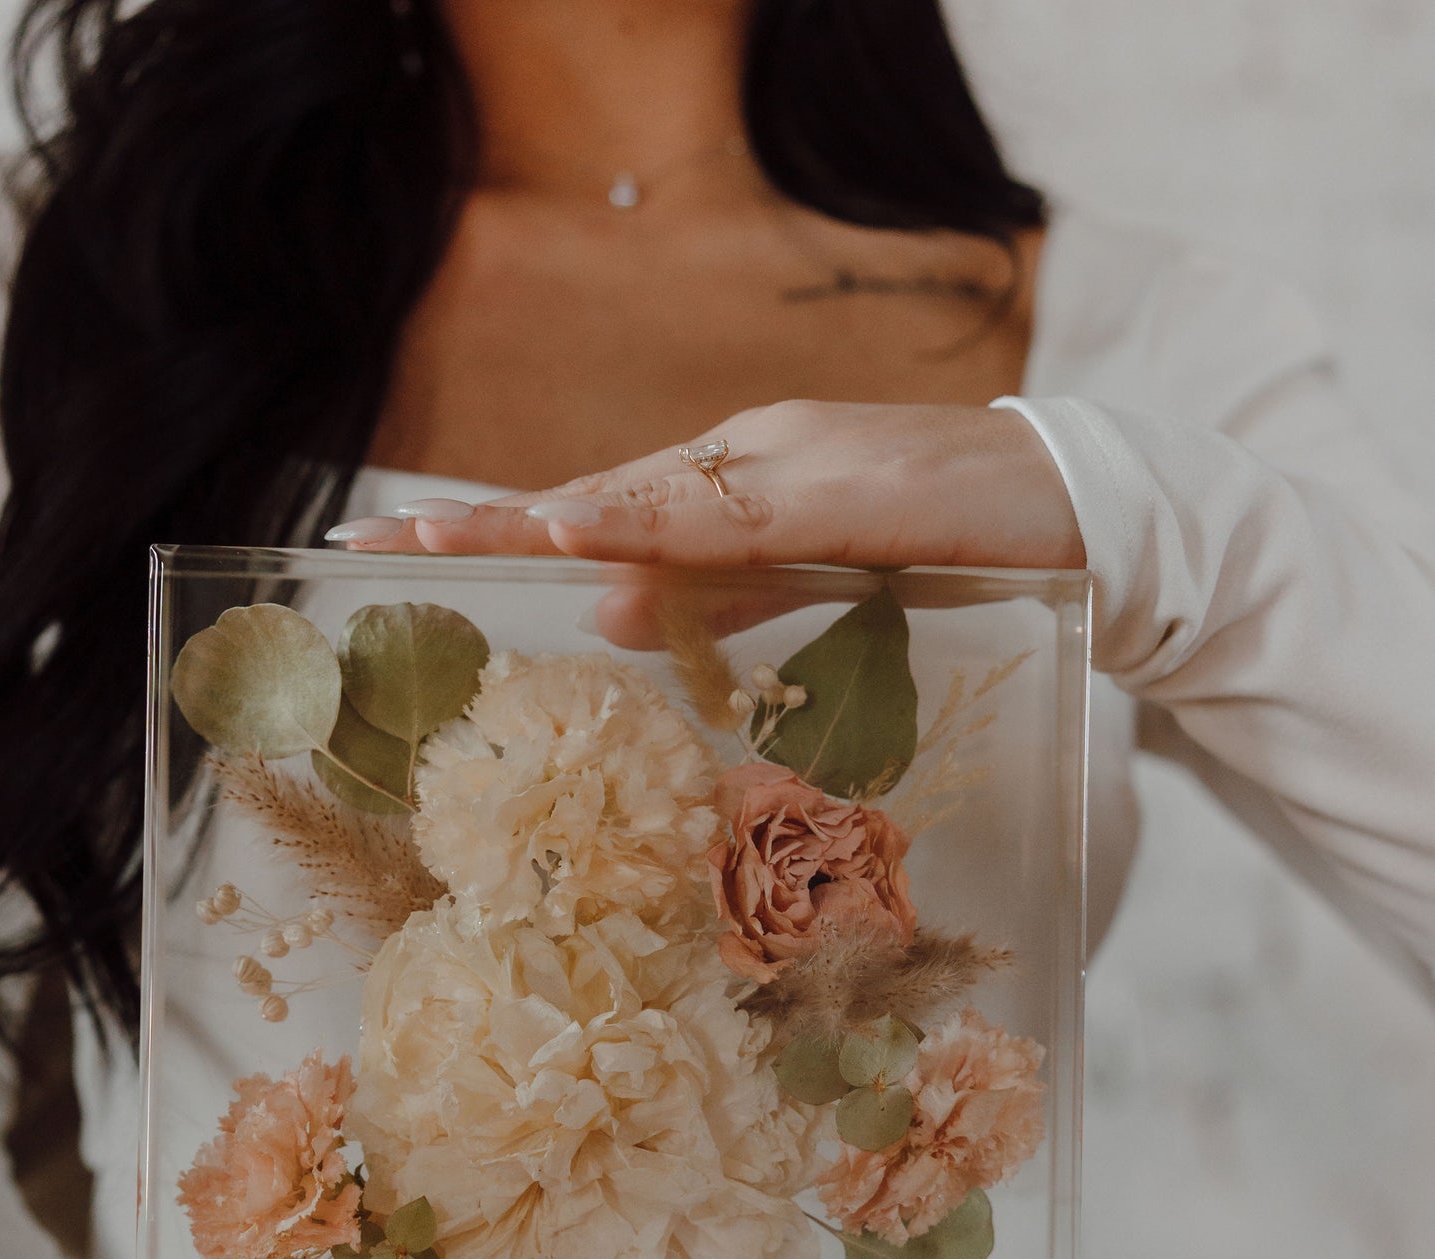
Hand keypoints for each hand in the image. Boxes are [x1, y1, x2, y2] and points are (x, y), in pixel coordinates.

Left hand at [333, 400, 1082, 573]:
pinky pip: (728, 511)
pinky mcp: (837, 481)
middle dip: (476, 525)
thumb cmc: (948, 543)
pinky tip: (577, 528)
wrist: (1077, 507)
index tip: (395, 551)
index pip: (596, 516)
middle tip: (366, 545)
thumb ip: (712, 595)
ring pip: (640, 495)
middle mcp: (742, 460)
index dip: (494, 534)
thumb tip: (605, 612)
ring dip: (532, 518)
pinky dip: (646, 519)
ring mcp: (787, 463)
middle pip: (590, 496)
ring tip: (433, 539)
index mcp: (732, 490)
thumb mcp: (808, 578)